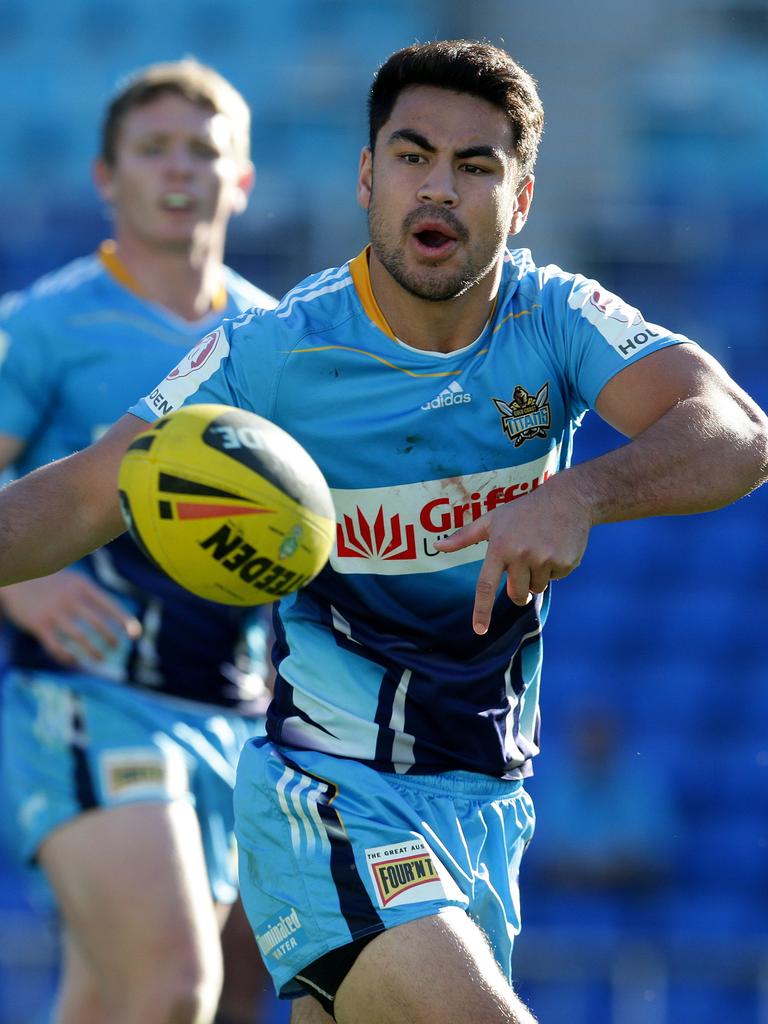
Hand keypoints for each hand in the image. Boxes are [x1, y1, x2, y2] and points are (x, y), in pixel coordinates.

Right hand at [0, 569, 141, 664]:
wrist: (14, 578)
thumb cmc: (48, 582)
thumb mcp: (72, 580)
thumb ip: (90, 595)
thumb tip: (114, 613)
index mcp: (81, 585)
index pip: (109, 604)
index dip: (124, 620)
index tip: (136, 634)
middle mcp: (69, 598)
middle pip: (97, 623)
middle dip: (110, 638)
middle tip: (116, 647)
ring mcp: (53, 612)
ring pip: (79, 637)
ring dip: (93, 651)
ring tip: (100, 658)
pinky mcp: (38, 624)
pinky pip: (56, 646)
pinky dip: (66, 656)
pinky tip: (73, 660)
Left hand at [435, 474, 592, 634]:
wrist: (567, 499)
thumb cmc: (523, 511)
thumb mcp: (492, 519)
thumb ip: (464, 537)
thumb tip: (437, 546)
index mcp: (500, 547)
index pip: (486, 585)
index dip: (482, 610)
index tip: (479, 630)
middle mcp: (521, 555)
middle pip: (516, 594)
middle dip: (518, 590)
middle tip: (524, 564)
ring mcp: (545, 559)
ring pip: (537, 588)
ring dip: (537, 576)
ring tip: (541, 548)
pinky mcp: (565, 563)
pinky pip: (556, 579)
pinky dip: (555, 568)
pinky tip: (556, 546)